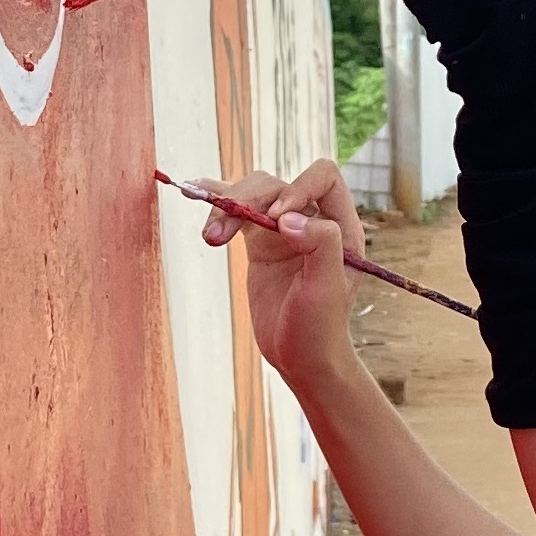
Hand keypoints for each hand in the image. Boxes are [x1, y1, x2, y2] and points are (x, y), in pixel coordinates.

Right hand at [199, 161, 365, 390]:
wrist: (301, 357)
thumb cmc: (321, 328)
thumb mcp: (326, 290)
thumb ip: (320, 246)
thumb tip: (288, 217)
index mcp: (341, 225)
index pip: (323, 177)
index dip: (297, 188)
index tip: (275, 219)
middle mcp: (313, 219)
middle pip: (275, 184)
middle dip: (246, 200)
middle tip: (220, 235)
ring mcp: (283, 230)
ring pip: (252, 194)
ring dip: (225, 207)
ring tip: (209, 238)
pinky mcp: (259, 242)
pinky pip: (238, 211)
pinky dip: (217, 200)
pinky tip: (195, 189)